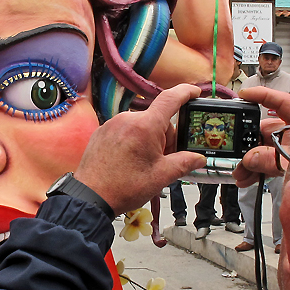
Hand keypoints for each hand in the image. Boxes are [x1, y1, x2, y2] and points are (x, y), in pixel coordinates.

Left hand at [76, 84, 205, 214]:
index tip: (195, 92)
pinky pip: (126, 130)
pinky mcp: (103, 131)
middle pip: (158, 119)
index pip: (171, 98)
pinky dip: (133, 141)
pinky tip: (129, 161)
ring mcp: (113, 124)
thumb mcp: (162, 176)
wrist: (91, 197)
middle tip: (162, 160)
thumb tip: (198, 158)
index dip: (186, 92)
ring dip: (149, 140)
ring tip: (143, 164)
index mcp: (146, 126)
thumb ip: (184, 163)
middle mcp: (128, 119)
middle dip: (165, 137)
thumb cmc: (123, 187)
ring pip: (142, 125)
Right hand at [233, 87, 289, 187]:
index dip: (262, 95)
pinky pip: (268, 164)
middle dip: (248, 143)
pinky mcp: (287, 164)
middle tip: (236, 150)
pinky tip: (247, 179)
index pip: (280, 102)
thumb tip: (250, 158)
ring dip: (249, 162)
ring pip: (263, 149)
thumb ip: (272, 160)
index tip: (244, 94)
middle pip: (266, 130)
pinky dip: (256, 171)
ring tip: (240, 173)